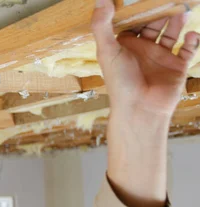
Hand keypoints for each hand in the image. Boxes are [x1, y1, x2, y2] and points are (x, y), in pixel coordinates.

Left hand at [92, 0, 199, 116]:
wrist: (140, 109)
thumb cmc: (120, 82)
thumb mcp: (107, 50)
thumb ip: (102, 25)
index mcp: (125, 46)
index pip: (132, 22)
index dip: (137, 9)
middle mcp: (143, 50)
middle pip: (154, 24)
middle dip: (161, 10)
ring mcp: (161, 58)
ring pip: (172, 32)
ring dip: (177, 20)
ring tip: (182, 7)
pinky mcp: (177, 67)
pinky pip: (188, 49)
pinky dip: (192, 40)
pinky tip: (190, 34)